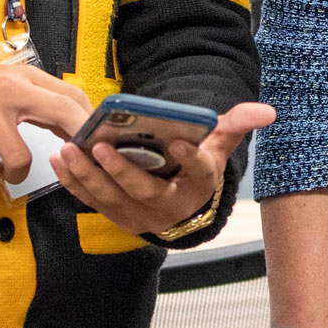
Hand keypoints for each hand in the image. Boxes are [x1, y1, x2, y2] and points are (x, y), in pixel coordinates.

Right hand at [0, 56, 91, 179]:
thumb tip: (75, 126)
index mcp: (25, 78)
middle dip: (76, 145)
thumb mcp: (8, 82)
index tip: (95, 144)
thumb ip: (40, 100)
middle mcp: (9, 90)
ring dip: (17, 172)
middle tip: (73, 163)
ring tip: (7, 165)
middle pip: (63, 114)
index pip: (72, 97)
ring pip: (21, 157)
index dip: (90, 124)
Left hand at [50, 101, 275, 236]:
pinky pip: (91, 201)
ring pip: (110, 198)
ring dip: (87, 175)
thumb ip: (236, 125)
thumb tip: (266, 111)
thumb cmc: (197, 167)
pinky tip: (60, 160)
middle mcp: (168, 207)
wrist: (181, 205)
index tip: (176, 141)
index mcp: (197, 186)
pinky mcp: (116, 216)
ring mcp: (139, 215)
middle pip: (143, 191)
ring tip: (70, 150)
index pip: (197, 172)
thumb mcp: (218, 146)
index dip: (188, 157)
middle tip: (101, 146)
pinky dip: (73, 182)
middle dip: (120, 170)